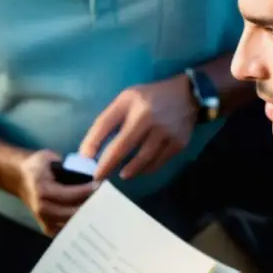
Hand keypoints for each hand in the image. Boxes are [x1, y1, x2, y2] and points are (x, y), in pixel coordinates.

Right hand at [15, 149, 99, 235]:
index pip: (70, 195)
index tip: (101, 186)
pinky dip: (79, 226)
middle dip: (91, 207)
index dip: (87, 191)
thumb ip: (66, 167)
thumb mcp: (49, 158)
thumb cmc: (37, 166)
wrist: (19, 178)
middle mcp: (42, 208)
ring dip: (87, 218)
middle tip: (106, 200)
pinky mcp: (46, 228)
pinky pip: (67, 231)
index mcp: (42, 190)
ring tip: (102, 210)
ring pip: (71, 224)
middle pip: (72, 213)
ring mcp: (43, 220)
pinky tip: (91, 219)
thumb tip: (88, 173)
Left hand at [79, 75, 194, 180]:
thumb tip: (90, 151)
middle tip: (98, 177)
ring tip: (120, 174)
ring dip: (128, 170)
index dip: (92, 143)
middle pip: (122, 146)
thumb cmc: (149, 98)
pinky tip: (139, 170)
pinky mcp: (178, 143)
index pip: (105, 124)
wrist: (187, 95)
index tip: (84, 159)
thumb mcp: (126, 100)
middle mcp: (147, 116)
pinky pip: (157, 162)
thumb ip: (109, 121)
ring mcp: (165, 131)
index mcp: (130, 101)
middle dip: (107, 165)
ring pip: (141, 159)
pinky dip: (145, 169)